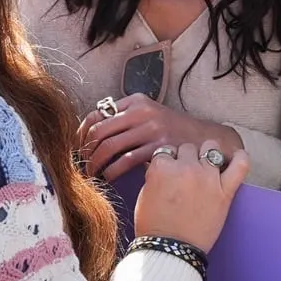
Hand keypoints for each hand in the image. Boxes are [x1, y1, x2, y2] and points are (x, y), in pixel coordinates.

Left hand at [77, 94, 243, 180]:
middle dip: (84, 151)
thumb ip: (124, 118)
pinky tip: (108, 178)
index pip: (96, 114)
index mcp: (136, 102)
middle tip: (80, 165)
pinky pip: (124, 162)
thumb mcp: (150, 115)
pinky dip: (111, 172)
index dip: (81, 134)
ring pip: (108, 147)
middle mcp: (142, 112)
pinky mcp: (158, 148)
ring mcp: (151, 130)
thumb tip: (89, 132)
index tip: (75, 149)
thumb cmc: (172, 131)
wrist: (205, 139)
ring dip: (94, 164)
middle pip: (99, 131)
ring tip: (91, 174)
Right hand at [133, 138, 250, 253]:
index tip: (170, 170)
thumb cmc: (154, 228)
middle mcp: (185, 168)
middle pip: (188, 148)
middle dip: (186, 158)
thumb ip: (155, 175)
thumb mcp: (144, 195)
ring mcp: (207, 178)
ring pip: (211, 148)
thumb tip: (163, 164)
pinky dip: (241, 158)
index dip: (169, 161)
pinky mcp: (225, 191)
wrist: (170, 251)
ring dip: (207, 155)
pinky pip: (240, 165)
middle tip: (185, 174)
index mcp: (162, 168)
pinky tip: (238, 156)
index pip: (167, 151)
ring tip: (205, 167)